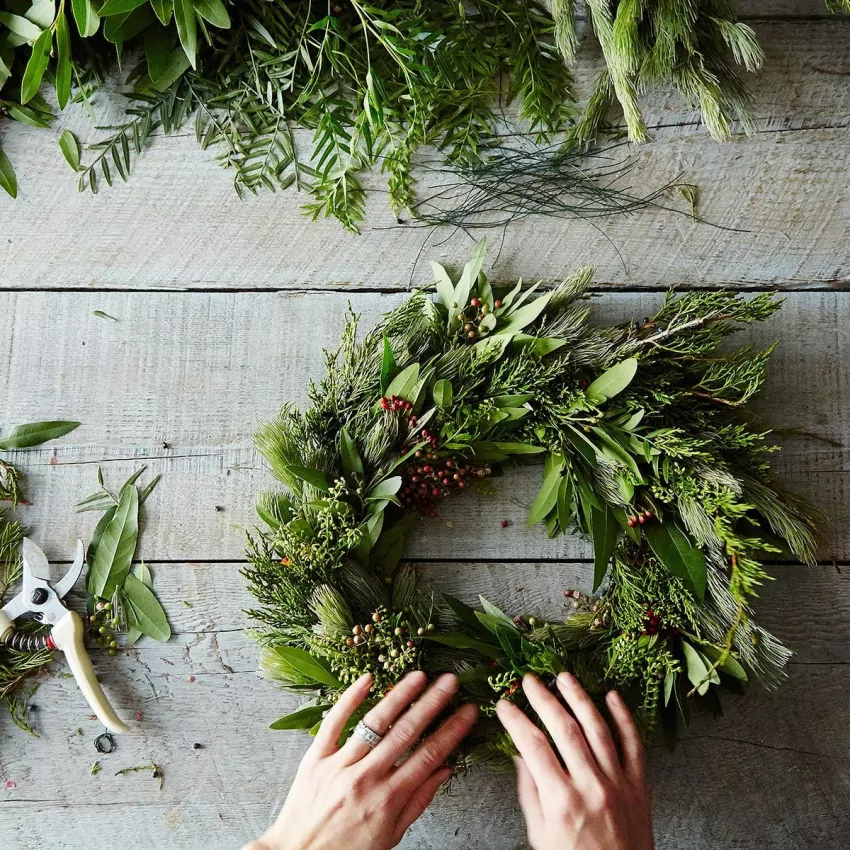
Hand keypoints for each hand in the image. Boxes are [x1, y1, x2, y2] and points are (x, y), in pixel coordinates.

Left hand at [244, 671, 477, 849]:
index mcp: (388, 799)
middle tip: (449, 682)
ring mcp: (340, 765)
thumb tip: (444, 769)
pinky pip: (334, 722)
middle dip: (432, 703)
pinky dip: (350, 698)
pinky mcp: (315, 758)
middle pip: (406, 732)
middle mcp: (366, 778)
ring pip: (375, 722)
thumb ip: (417, 801)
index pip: (429, 755)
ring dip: (400, 695)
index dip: (452, 730)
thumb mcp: (390, 836)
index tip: (467, 711)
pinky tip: (367, 679)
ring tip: (419, 676)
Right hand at [496, 672, 652, 849]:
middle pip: (564, 729)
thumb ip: (530, 792)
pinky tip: (611, 696)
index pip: (533, 746)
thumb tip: (519, 754)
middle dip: (543, 699)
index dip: (516, 720)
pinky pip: (633, 744)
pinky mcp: (639, 786)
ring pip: (598, 728)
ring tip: (564, 677)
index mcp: (561, 801)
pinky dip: (623, 717)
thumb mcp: (540, 835)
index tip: (505, 705)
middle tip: (530, 680)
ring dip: (579, 698)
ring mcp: (618, 784)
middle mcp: (591, 787)